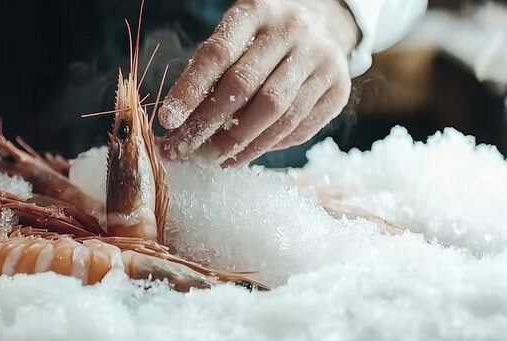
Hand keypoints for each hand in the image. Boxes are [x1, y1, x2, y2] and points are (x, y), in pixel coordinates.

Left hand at [157, 0, 358, 166]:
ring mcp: (322, 59)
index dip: (189, 91)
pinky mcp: (338, 89)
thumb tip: (177, 123)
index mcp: (257, 10)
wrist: (323, 24)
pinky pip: (298, 129)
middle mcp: (293, 30)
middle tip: (183, 150)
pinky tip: (240, 155)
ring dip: (237, 145)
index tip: (167, 121)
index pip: (218, 54)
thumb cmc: (261, 36)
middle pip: (245, 87)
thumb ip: (209, 70)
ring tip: (210, 159)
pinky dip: (266, 147)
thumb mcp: (235, 34)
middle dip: (208, 126)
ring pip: (275, 114)